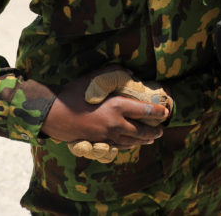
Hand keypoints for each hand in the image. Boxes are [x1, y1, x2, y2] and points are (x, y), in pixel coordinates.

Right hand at [41, 67, 169, 160]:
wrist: (54, 114)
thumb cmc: (74, 93)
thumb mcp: (95, 78)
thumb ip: (115, 73)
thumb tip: (131, 73)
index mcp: (117, 106)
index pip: (145, 111)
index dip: (158, 112)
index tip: (166, 112)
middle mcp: (115, 124)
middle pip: (141, 130)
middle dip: (153, 131)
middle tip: (161, 130)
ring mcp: (107, 136)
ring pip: (130, 141)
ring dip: (143, 140)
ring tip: (150, 139)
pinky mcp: (98, 143)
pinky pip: (118, 147)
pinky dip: (128, 146)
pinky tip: (131, 144)